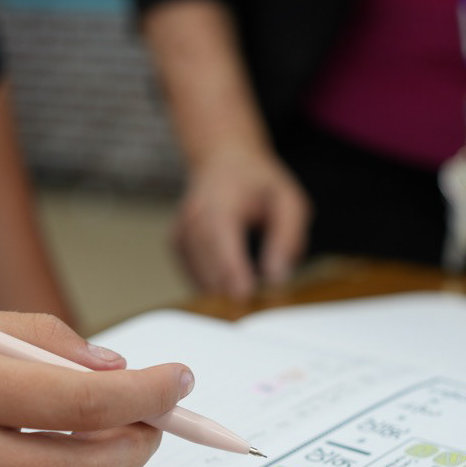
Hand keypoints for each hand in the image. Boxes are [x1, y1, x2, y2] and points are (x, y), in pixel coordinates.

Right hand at [173, 146, 310, 299]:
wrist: (222, 158)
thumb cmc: (257, 181)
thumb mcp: (288, 201)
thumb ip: (287, 238)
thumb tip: (277, 277)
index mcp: (219, 207)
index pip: (224, 254)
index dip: (237, 283)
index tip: (251, 304)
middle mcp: (192, 221)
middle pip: (209, 273)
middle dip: (235, 295)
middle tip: (261, 308)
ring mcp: (180, 234)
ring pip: (200, 281)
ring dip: (226, 292)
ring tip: (252, 293)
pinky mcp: (177, 246)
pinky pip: (195, 278)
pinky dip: (215, 285)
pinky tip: (234, 279)